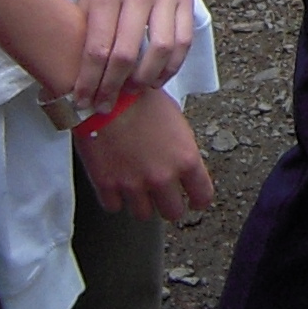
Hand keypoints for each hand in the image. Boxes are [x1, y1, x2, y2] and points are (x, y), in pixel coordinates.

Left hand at [73, 0, 196, 109]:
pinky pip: (183, 41)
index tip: (82, 99)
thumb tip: (80, 67)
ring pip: (160, 51)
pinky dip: (172, 65)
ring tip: (132, 92)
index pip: (97, 47)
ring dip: (145, 80)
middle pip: (126, 54)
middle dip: (112, 87)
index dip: (88, 80)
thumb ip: (88, 22)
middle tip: (104, 105)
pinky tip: (158, 77)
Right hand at [75, 87, 214, 220]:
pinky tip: (117, 184)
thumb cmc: (140, 99)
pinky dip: (115, 198)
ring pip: (144, 215)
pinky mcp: (107, 185)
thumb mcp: (175, 120)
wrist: (105, 94)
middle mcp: (162, 176)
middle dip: (170, 205)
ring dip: (142, 203)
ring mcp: (133, 184)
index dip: (199, 200)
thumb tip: (182, 163)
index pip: (202, 196)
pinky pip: (114, 207)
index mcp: (185, 159)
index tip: (194, 201)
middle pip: (173, 212)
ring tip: (138, 188)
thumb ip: (181, 149)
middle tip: (164, 197)